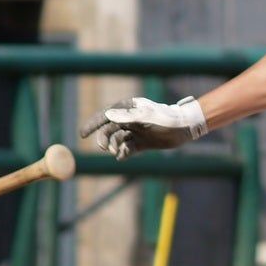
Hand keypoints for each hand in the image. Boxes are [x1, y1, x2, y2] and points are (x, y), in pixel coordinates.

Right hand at [79, 96, 207, 159]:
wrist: (183, 128)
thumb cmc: (165, 118)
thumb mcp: (145, 117)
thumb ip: (126, 117)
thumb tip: (107, 116)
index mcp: (128, 108)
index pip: (105, 115)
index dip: (92, 124)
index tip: (82, 134)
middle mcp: (129, 119)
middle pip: (109, 130)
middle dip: (104, 139)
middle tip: (106, 149)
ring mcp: (134, 132)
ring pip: (116, 141)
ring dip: (114, 147)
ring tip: (118, 152)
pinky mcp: (141, 143)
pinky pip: (126, 149)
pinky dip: (122, 154)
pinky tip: (121, 157)